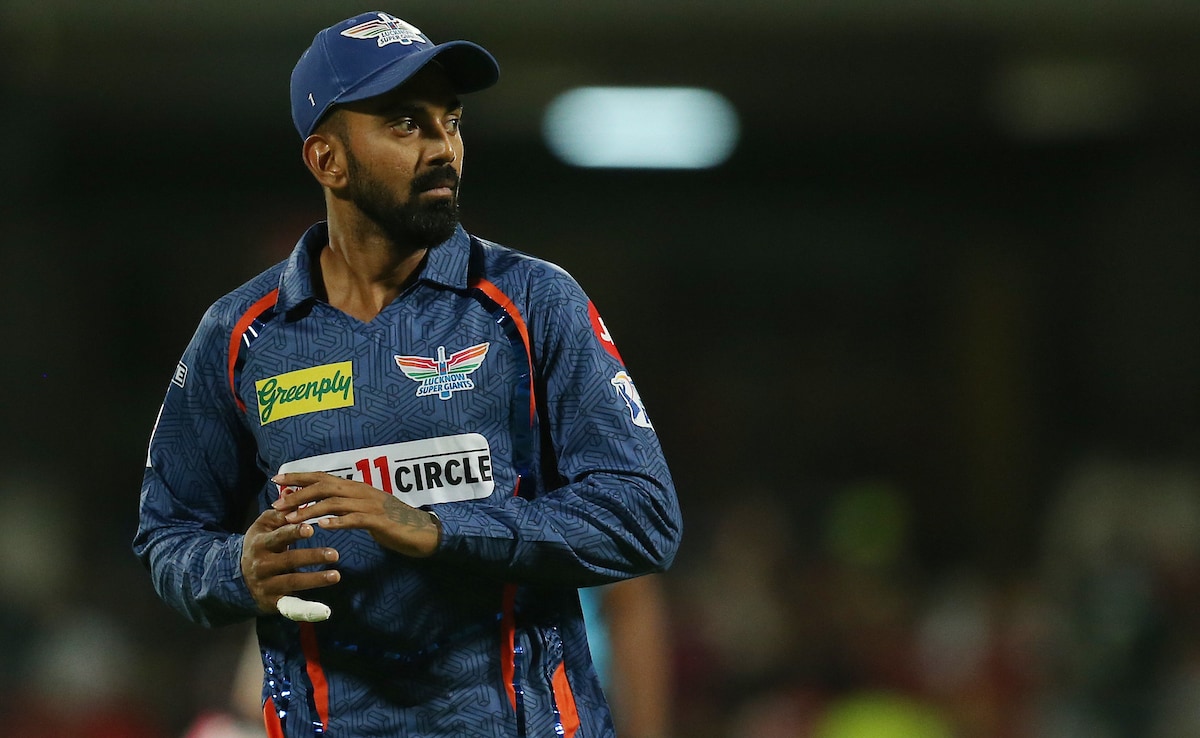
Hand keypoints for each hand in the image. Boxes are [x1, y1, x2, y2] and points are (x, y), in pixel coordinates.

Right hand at [241, 509, 340, 614]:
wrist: (238, 576)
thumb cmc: (260, 544)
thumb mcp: (263, 527)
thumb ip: (280, 513)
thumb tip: (294, 492)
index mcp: (260, 543)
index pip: (278, 537)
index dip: (294, 532)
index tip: (312, 528)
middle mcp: (262, 565)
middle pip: (288, 561)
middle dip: (312, 557)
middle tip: (335, 553)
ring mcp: (267, 585)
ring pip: (293, 583)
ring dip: (316, 580)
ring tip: (336, 575)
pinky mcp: (273, 602)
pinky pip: (291, 606)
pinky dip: (307, 609)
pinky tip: (325, 610)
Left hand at [271, 472, 440, 557]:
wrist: (421, 531)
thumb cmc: (391, 522)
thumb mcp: (365, 509)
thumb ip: (345, 505)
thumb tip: (321, 505)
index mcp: (356, 487)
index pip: (322, 476)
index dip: (299, 476)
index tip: (276, 479)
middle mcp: (361, 491)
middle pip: (324, 485)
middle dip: (298, 493)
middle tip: (277, 504)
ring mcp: (371, 505)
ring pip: (335, 502)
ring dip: (310, 510)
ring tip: (292, 519)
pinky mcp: (379, 521)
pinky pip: (355, 519)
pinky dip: (338, 521)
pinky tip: (324, 527)